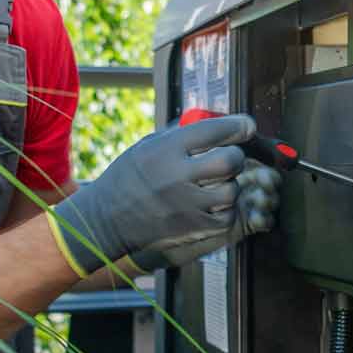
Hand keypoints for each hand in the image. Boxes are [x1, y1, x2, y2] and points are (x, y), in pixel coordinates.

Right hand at [48, 115, 254, 275]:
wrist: (105, 220)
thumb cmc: (129, 176)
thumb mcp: (147, 145)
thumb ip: (182, 135)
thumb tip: (220, 123)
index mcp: (165, 150)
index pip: (213, 130)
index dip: (238, 126)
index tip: (247, 126)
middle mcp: (176, 177)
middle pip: (230, 161)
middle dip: (236, 156)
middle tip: (229, 158)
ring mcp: (185, 206)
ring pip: (232, 191)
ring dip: (231, 185)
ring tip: (217, 184)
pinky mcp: (191, 229)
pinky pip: (227, 217)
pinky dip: (226, 210)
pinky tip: (213, 204)